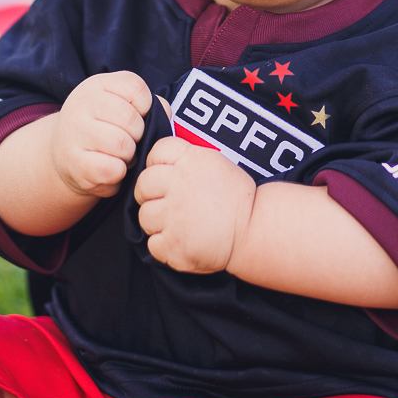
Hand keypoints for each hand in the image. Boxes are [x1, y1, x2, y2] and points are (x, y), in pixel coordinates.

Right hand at [51, 71, 152, 199]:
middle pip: (131, 119)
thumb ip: (149, 105)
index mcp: (98, 84)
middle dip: (138, 135)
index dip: (145, 106)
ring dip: (129, 156)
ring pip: (122, 145)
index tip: (138, 116)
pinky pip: (112, 170)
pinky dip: (119, 174)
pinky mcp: (73, 162)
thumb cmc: (104, 127)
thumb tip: (165, 114)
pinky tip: (111, 170)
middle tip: (130, 142)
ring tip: (121, 156)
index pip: (135, 87)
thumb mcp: (121, 105)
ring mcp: (74, 132)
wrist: (64, 153)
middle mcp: (82, 103)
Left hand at [134, 137, 255, 272]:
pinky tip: (179, 241)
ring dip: (156, 222)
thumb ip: (188, 158)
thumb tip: (163, 160)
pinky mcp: (174, 244)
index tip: (164, 174)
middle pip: (143, 184)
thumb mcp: (215, 162)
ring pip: (144, 216)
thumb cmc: (237, 197)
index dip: (156, 164)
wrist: (254, 229)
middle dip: (149, 193)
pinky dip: (163, 245)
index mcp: (191, 160)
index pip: (156, 152)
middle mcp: (179, 184)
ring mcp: (174, 215)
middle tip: (163, 202)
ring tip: (175, 224)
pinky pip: (153, 244)